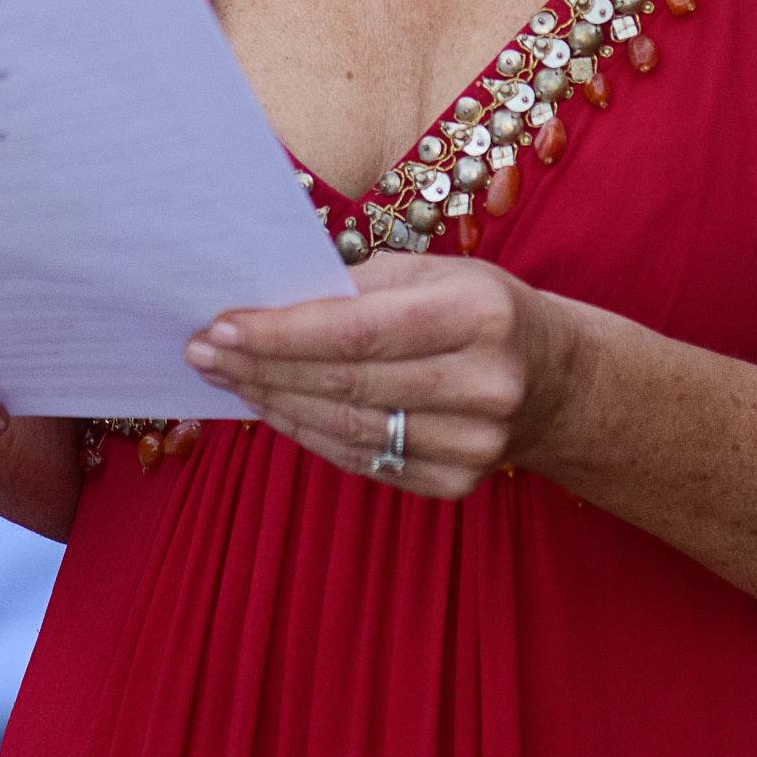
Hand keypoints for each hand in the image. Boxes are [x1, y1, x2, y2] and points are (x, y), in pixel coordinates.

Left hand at [183, 253, 584, 499]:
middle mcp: (484, 384)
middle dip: (262, 367)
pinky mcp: (458, 483)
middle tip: (203, 353)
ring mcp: (476, 444)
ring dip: (274, 403)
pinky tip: (273, 408)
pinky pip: (362, 461)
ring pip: (347, 427)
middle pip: (345, 383)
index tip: (219, 327)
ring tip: (227, 379)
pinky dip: (308, 434)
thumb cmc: (474, 308)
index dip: (280, 333)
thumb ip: (354, 285)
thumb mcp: (431, 272)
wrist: (553, 379)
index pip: (356, 330)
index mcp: (478, 313)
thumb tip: (261, 300)